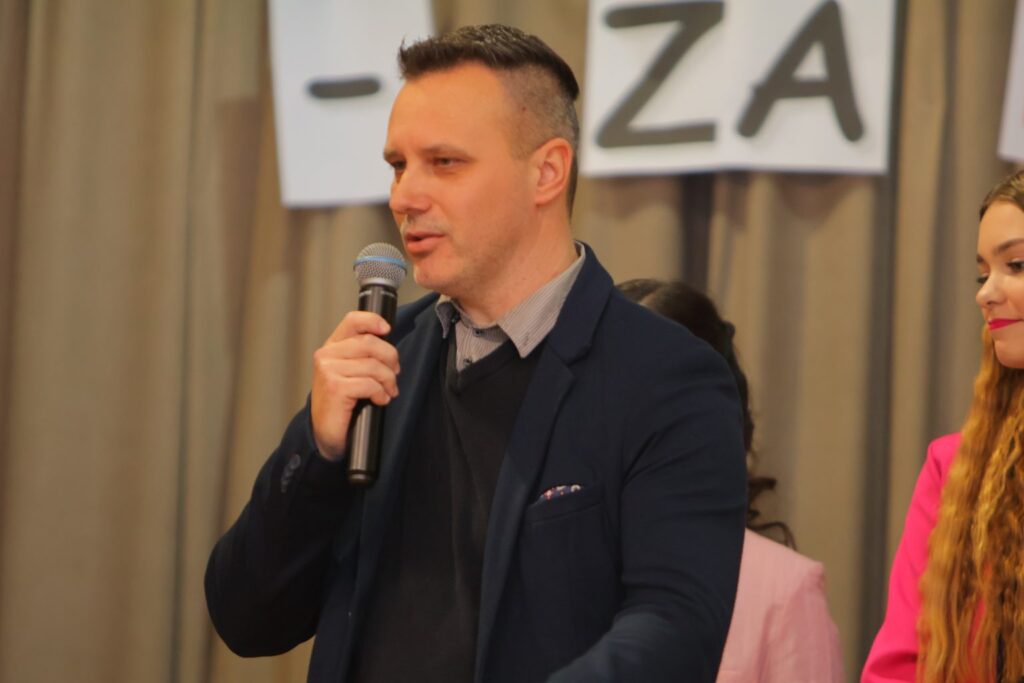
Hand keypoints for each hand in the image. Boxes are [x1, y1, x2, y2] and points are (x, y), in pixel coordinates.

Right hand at [310, 311, 399, 459]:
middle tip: (394, 375)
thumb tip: (388, 341)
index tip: (387, 330)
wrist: (326, 434)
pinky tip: (379, 400)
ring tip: (387, 391)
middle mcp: (326, 355)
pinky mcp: (335, 388)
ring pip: (373, 365)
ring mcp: (328, 371)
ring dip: (388, 381)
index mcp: (332, 346)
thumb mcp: (351, 372)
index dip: (373, 321)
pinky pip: (369, 384)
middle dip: (390, 359)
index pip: (352, 321)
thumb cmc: (342, 403)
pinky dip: (380, 393)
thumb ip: (364, 354)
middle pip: (370, 343)